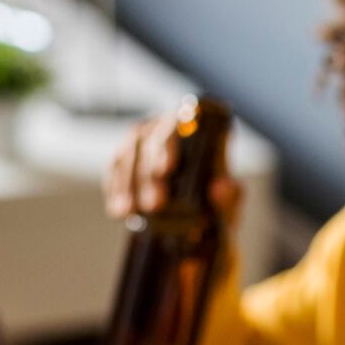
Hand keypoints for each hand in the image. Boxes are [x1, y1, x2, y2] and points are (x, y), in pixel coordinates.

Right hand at [102, 112, 241, 224]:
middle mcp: (165, 128)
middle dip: (147, 174)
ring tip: (130, 211)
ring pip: (127, 153)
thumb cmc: (217, 204)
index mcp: (195, 129)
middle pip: (148, 140)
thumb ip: (231, 197)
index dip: (169, 144)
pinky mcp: (125, 159)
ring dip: (126, 183)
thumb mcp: (230, 204)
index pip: (179, 123)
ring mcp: (143, 141)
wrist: (200, 220)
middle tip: (153, 205)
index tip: (167, 170)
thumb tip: (220, 188)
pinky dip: (114, 189)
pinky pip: (114, 168)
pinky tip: (118, 210)